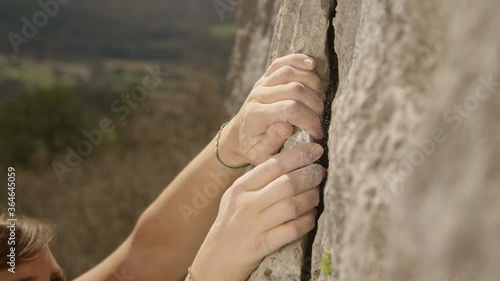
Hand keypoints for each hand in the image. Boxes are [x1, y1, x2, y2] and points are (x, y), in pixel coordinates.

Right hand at [190, 143, 325, 280]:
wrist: (216, 257)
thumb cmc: (232, 222)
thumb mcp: (236, 196)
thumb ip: (258, 180)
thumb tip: (290, 163)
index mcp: (241, 187)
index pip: (274, 165)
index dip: (298, 155)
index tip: (315, 149)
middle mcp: (247, 204)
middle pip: (287, 183)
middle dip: (310, 175)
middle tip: (320, 172)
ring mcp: (254, 225)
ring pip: (292, 205)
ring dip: (311, 198)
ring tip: (317, 194)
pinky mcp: (262, 245)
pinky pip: (292, 230)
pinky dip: (306, 222)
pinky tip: (311, 216)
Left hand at [219, 54, 325, 165]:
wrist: (239, 135)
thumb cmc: (253, 146)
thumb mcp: (260, 154)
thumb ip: (273, 141)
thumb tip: (287, 125)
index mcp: (256, 115)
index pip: (290, 109)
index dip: (310, 120)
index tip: (318, 132)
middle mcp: (258, 95)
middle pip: (295, 89)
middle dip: (315, 104)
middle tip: (321, 117)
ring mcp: (261, 84)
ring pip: (290, 72)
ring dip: (312, 83)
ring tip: (321, 99)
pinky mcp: (265, 77)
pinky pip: (281, 62)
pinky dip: (298, 59)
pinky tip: (311, 64)